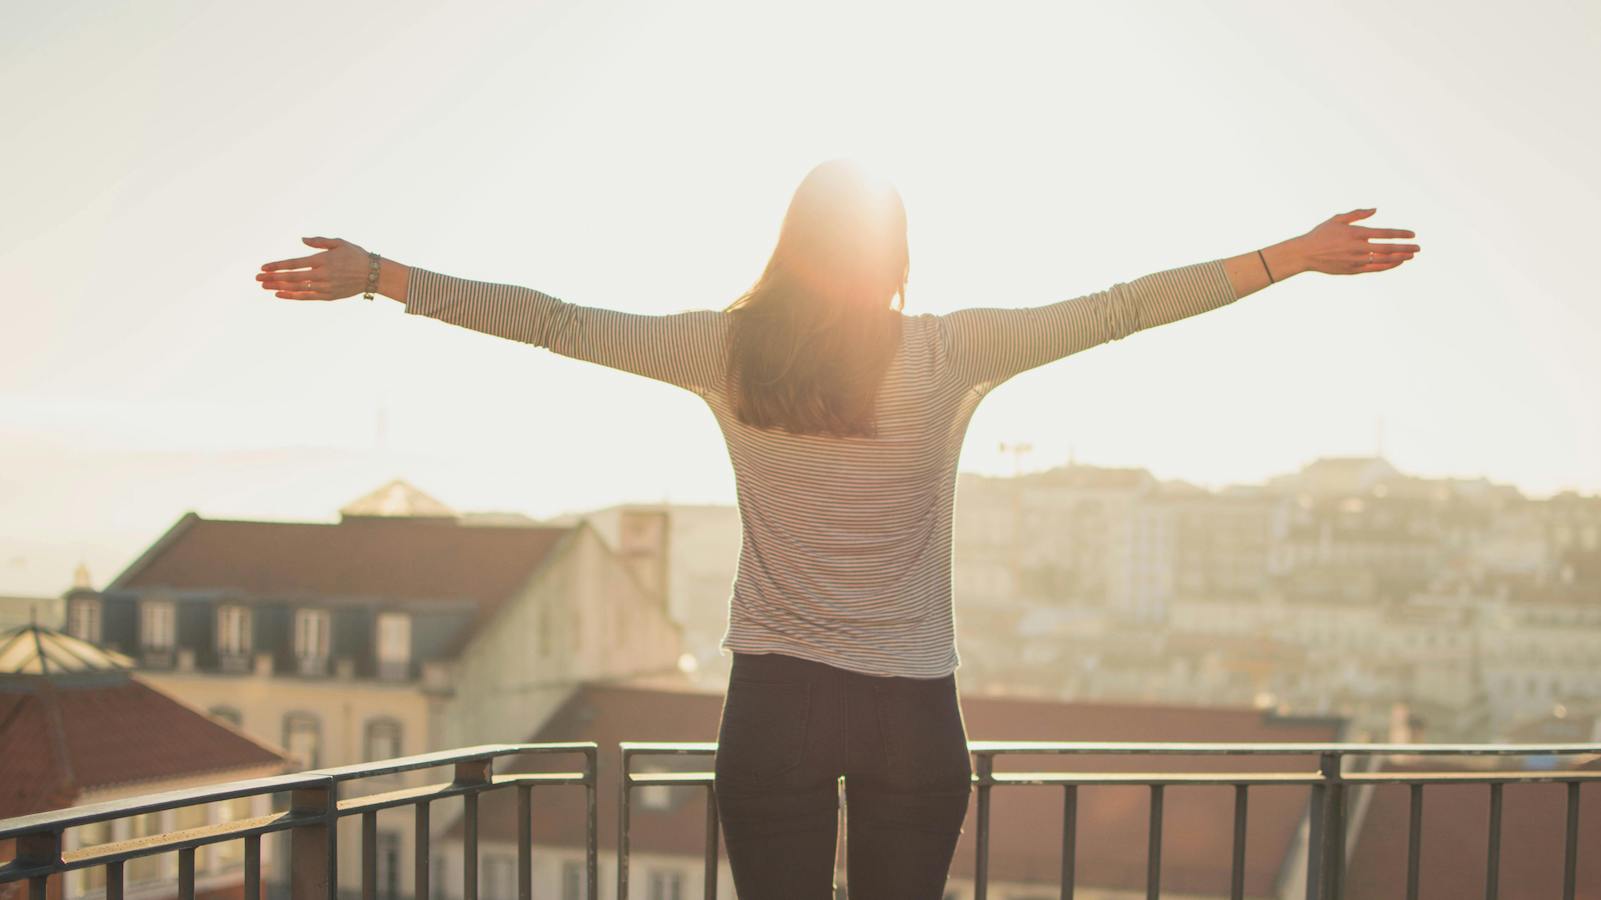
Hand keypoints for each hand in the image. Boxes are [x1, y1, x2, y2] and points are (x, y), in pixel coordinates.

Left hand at [256, 236, 371, 300]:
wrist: (373, 274)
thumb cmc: (356, 255)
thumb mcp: (339, 243)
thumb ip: (319, 241)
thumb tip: (302, 240)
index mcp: (322, 260)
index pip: (294, 263)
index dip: (277, 266)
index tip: (263, 267)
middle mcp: (322, 275)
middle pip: (292, 277)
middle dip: (273, 278)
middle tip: (257, 278)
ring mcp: (325, 287)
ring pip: (297, 288)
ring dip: (279, 287)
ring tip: (264, 286)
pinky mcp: (328, 296)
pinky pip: (306, 297)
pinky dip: (292, 296)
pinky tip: (280, 294)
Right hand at [1294, 209, 1419, 275]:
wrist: (1305, 254)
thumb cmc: (1321, 234)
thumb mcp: (1337, 219)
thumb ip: (1357, 214)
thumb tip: (1375, 210)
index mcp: (1356, 233)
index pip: (1385, 233)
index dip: (1401, 234)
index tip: (1412, 235)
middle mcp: (1358, 248)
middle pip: (1388, 248)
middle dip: (1406, 248)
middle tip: (1418, 248)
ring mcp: (1356, 261)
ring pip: (1384, 260)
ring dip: (1399, 258)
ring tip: (1410, 256)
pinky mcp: (1353, 270)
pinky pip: (1375, 269)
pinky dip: (1387, 266)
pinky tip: (1396, 263)